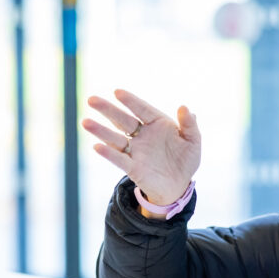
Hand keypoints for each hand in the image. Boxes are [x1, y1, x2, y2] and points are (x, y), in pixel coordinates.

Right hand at [82, 89, 201, 207]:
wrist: (179, 185)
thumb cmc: (186, 159)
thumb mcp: (193, 141)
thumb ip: (190, 125)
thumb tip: (185, 107)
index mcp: (157, 124)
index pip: (141, 109)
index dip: (130, 101)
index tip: (117, 92)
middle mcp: (142, 135)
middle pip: (122, 120)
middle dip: (107, 110)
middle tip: (91, 100)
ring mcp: (136, 151)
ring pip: (115, 138)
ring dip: (101, 131)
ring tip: (85, 122)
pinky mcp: (133, 168)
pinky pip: (119, 159)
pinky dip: (109, 153)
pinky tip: (97, 147)